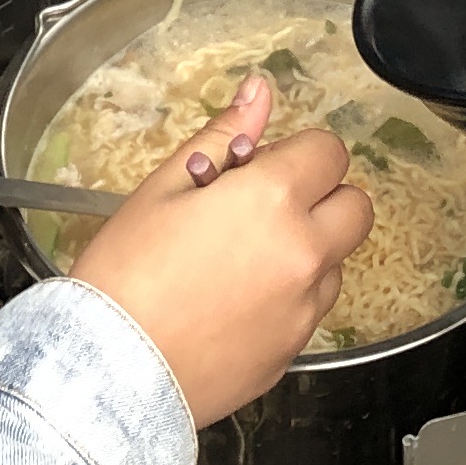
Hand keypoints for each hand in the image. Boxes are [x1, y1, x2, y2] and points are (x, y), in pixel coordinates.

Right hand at [67, 73, 378, 426]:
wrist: (109, 373)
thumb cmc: (125, 278)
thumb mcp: (164, 188)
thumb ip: (223, 136)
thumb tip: (257, 92)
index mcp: (273, 200)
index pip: (329, 152)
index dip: (295, 154)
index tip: (261, 168)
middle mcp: (304, 253)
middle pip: (356, 207)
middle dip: (321, 199)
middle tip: (264, 209)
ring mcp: (304, 309)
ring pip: (337, 263)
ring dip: (307, 252)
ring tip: (240, 263)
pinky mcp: (294, 352)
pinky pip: (312, 311)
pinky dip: (290, 299)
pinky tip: (235, 303)